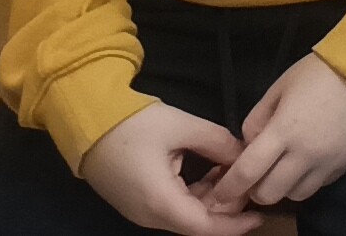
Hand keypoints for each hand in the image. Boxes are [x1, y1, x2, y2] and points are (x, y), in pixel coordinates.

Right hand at [77, 102, 262, 235]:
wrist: (86, 121)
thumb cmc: (132, 124)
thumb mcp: (182, 126)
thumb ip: (218, 142)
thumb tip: (242, 154)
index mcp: (160, 202)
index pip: (205, 227)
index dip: (235, 224)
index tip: (259, 215)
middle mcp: (149, 214)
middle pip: (197, 223)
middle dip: (226, 206)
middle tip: (247, 180)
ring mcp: (141, 210)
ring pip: (185, 214)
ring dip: (211, 198)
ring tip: (229, 169)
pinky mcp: (137, 200)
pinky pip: (172, 205)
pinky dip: (194, 194)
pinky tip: (209, 170)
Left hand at [207, 53, 345, 209]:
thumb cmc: (319, 73)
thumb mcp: (279, 87)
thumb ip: (257, 119)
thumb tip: (249, 145)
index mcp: (283, 131)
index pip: (247, 172)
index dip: (229, 188)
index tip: (219, 194)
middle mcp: (304, 154)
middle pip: (268, 194)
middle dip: (255, 189)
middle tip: (255, 176)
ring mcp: (326, 163)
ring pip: (294, 196)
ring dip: (283, 187)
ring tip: (283, 169)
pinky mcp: (344, 166)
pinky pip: (317, 186)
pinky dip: (306, 181)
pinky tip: (306, 163)